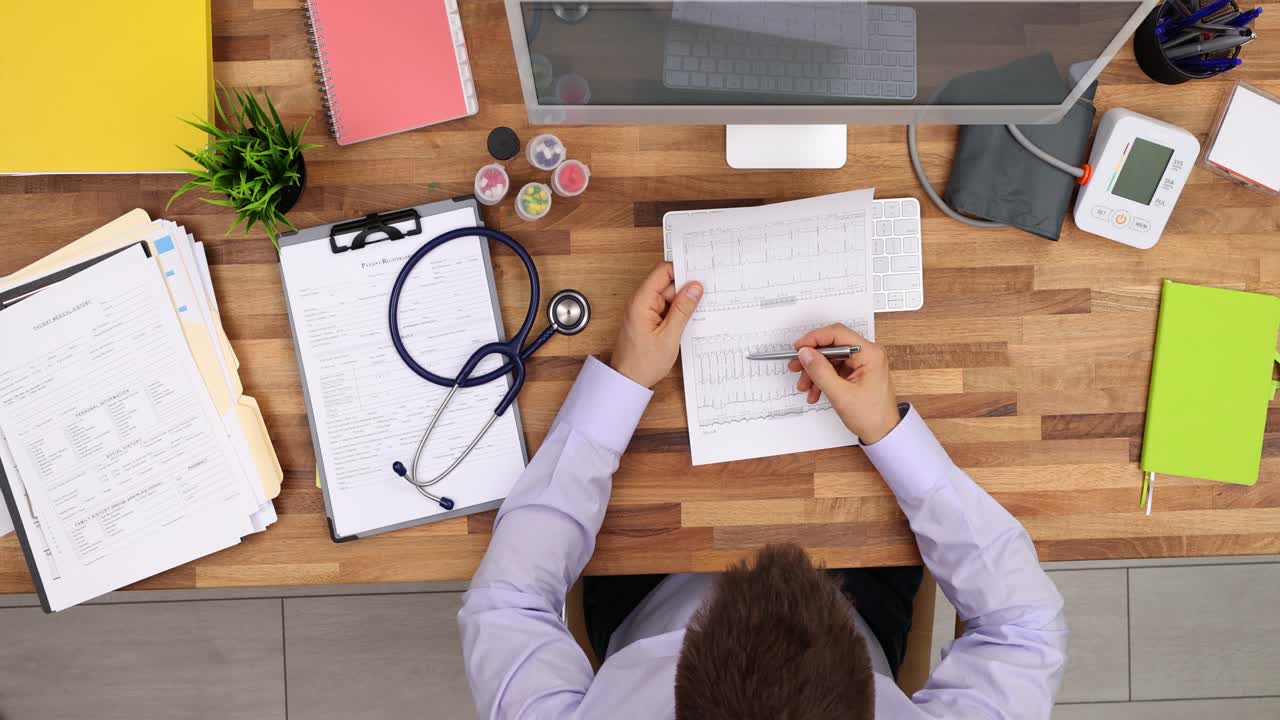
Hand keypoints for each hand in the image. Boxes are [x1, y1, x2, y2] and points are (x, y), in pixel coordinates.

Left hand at [611, 263, 702, 388]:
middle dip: (685, 290)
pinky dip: (676, 313)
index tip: (699, 277)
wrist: (627, 381)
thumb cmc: (642, 363)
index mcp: (641, 301)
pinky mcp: (647, 319)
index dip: (682, 271)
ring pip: (668, 297)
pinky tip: (684, 323)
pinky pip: (664, 309)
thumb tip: (694, 288)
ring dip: (681, 304)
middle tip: (702, 300)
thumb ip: (682, 310)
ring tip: (693, 317)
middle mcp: (640, 302)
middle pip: (667, 284)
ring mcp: (643, 310)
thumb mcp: (669, 336)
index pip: (662, 272)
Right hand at [788, 324, 900, 443]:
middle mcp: (868, 354)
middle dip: (812, 359)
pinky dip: (822, 378)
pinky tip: (815, 391)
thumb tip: (805, 353)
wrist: (883, 433)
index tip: (799, 348)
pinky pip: (834, 369)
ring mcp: (863, 363)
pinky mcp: (858, 372)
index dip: (814, 338)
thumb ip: (820, 371)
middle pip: (832, 346)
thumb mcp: (841, 394)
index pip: (837, 334)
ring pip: (830, 358)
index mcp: (870, 354)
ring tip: (805, 386)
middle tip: (796, 367)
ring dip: (815, 371)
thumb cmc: (872, 416)